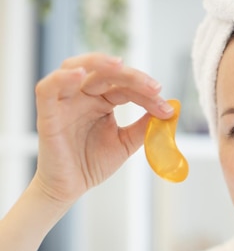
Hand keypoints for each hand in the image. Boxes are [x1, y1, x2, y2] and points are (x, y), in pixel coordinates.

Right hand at [32, 53, 173, 204]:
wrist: (70, 187)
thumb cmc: (93, 163)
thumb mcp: (126, 143)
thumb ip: (143, 126)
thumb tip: (168, 110)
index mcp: (102, 100)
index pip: (126, 87)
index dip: (147, 94)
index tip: (167, 108)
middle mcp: (83, 96)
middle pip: (106, 73)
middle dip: (132, 77)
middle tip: (154, 87)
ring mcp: (65, 102)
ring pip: (75, 67)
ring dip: (98, 63)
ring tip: (119, 65)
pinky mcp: (47, 113)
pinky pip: (47, 88)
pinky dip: (62, 78)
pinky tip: (79, 75)